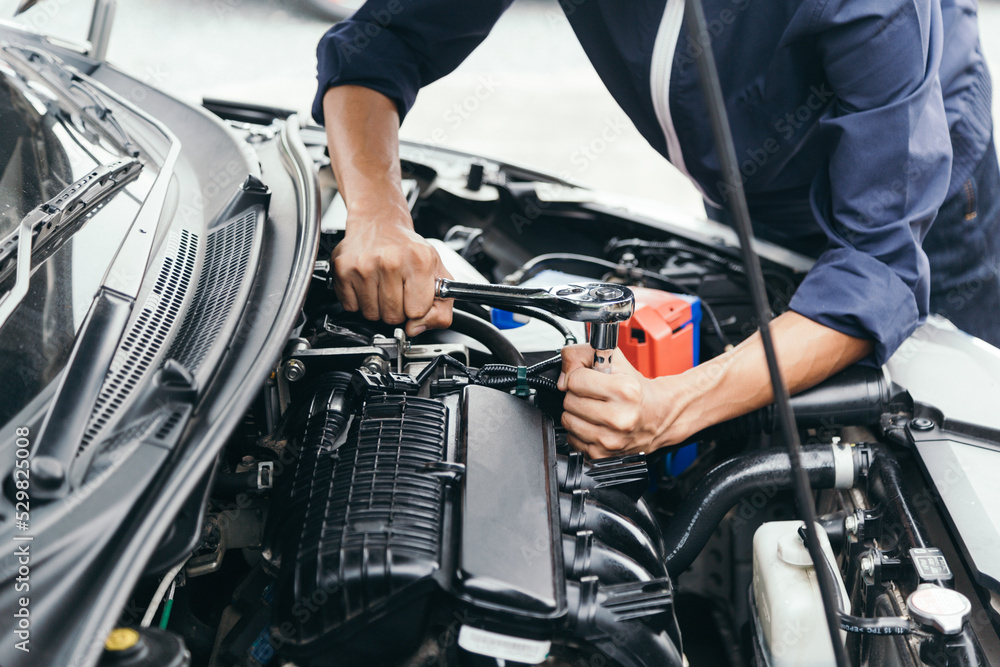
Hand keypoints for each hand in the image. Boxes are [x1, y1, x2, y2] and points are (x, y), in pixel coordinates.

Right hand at [332, 202, 452, 336]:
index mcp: (419, 261)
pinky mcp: (342, 269)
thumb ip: (441, 308)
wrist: (379, 222)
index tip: (414, 295)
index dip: (416, 308)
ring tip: (382, 284)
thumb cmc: (408, 248)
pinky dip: (359, 300)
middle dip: (396, 308)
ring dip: (377, 305)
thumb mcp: (437, 272)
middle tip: (397, 288)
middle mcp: (390, 261)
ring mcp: (364, 266)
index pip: (417, 312)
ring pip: (372, 314)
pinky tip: (367, 282)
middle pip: (393, 316)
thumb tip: (415, 329)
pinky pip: (351, 306)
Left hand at [557, 344, 676, 457]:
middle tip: (594, 395)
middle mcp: (620, 419)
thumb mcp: (613, 360)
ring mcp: (611, 440)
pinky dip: (580, 431)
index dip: (579, 376)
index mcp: (625, 391)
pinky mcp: (602, 455)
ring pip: (567, 421)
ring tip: (594, 409)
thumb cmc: (636, 389)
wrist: (658, 416)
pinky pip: (572, 438)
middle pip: (569, 401)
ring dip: (576, 413)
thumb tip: (563, 379)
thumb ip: (581, 355)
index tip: (590, 379)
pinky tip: (595, 425)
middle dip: (577, 395)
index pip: (575, 380)